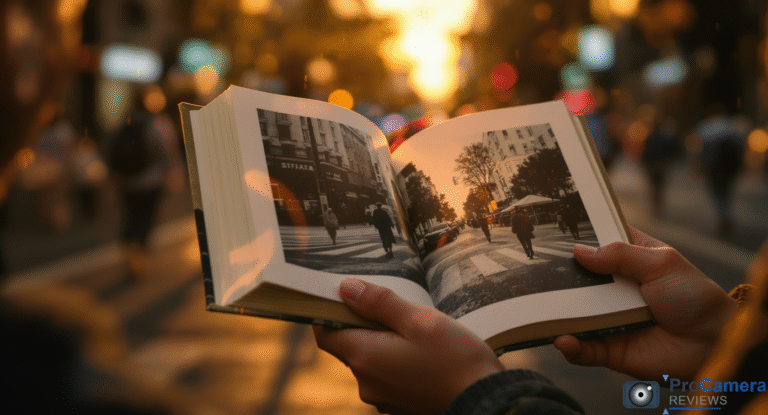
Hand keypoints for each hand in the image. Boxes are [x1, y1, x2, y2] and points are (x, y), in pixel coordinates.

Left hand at [313, 278, 504, 414]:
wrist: (487, 402)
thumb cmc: (456, 360)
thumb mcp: (419, 320)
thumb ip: (378, 303)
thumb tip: (345, 288)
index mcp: (365, 357)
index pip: (326, 332)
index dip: (329, 311)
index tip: (346, 294)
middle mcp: (366, 382)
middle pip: (349, 344)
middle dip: (365, 323)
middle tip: (396, 307)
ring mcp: (383, 397)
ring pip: (370, 359)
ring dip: (384, 341)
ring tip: (417, 330)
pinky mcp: (399, 404)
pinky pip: (387, 375)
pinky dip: (396, 359)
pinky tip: (424, 352)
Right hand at [554, 227, 736, 380]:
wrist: (714, 344)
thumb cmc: (695, 298)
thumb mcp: (661, 263)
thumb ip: (619, 255)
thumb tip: (578, 251)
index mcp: (630, 261)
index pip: (597, 245)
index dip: (576, 239)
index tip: (549, 230)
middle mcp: (614, 289)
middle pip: (577, 280)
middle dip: (556, 277)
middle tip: (533, 271)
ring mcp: (609, 319)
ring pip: (574, 315)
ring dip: (556, 313)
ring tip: (539, 309)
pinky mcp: (610, 349)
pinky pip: (583, 349)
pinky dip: (571, 347)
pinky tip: (563, 340)